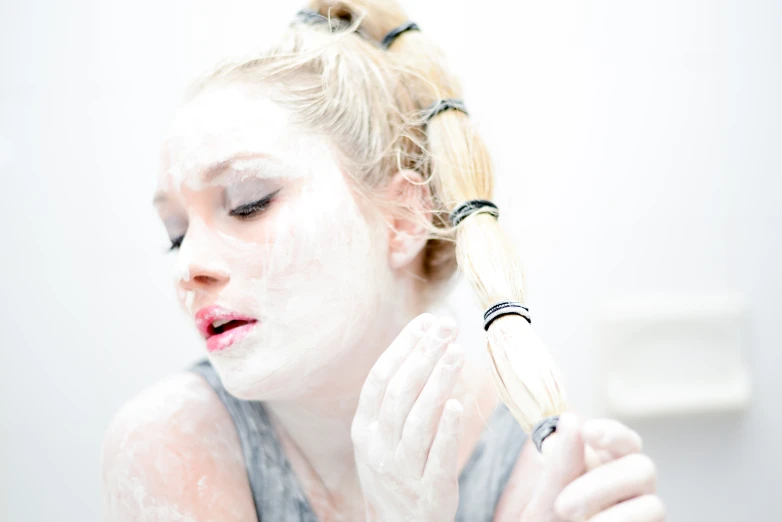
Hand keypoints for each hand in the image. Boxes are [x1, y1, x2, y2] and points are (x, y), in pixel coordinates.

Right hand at [351, 313, 465, 521]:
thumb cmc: (396, 470)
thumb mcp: (381, 436)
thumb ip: (396, 398)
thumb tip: (423, 346)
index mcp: (363, 428)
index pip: (380, 378)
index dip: (403, 347)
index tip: (427, 321)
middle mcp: (378, 447)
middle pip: (400, 392)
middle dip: (424, 356)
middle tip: (448, 328)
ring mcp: (401, 470)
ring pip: (418, 420)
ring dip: (438, 382)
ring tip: (457, 352)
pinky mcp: (429, 491)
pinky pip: (437, 456)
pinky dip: (446, 430)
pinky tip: (458, 405)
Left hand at [522, 413, 664, 521]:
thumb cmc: (550, 521)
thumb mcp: (549, 494)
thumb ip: (561, 464)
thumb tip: (570, 419)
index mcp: (611, 466)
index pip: (625, 440)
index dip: (612, 433)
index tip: (587, 431)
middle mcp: (633, 488)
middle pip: (643, 469)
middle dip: (602, 484)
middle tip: (562, 505)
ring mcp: (643, 514)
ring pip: (654, 505)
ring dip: (612, 516)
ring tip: (575, 521)